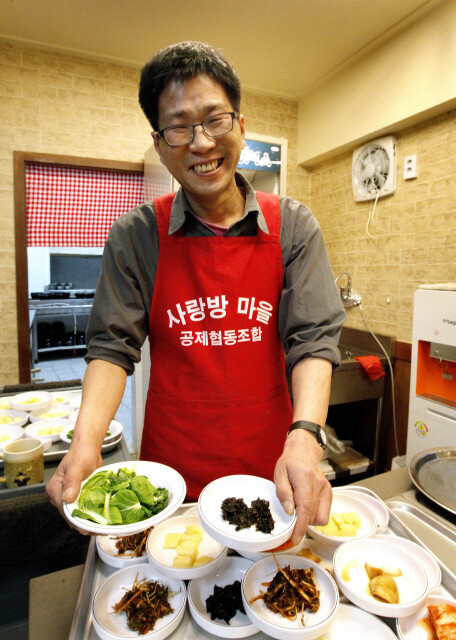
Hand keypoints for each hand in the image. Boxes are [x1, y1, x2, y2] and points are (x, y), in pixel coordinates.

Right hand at [45, 442, 101, 534]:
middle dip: (83, 524)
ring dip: (88, 520)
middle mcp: (59, 496)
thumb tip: (67, 498)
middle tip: (98, 531)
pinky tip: (101, 519)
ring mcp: (69, 496)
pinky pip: (83, 507)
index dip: (76, 521)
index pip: (64, 511)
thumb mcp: (77, 467)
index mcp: (55, 490)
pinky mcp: (78, 495)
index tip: (87, 529)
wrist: (89, 447)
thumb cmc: (81, 454)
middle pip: (70, 515)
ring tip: (102, 528)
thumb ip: (72, 482)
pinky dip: (91, 513)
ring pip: (77, 513)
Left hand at [274, 429, 331, 544]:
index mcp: (305, 479)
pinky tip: (306, 508)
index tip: (295, 538)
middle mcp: (319, 485)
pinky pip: (325, 513)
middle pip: (312, 515)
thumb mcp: (279, 473)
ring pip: (321, 517)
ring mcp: (326, 489)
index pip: (305, 507)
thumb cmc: (290, 462)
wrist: (304, 451)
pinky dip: (315, 515)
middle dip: (301, 524)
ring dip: (308, 520)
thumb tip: (289, 511)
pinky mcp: (329, 492)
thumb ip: (283, 492)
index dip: (300, 526)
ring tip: (298, 510)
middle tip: (290, 520)